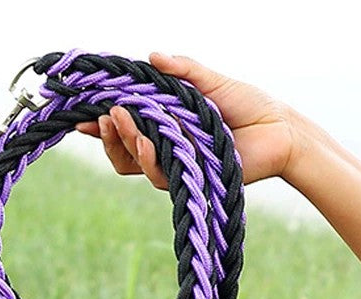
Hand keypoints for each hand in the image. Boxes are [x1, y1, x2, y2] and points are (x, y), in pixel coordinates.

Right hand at [76, 53, 296, 186]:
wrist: (278, 130)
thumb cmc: (248, 105)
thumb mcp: (210, 82)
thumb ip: (181, 71)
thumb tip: (152, 55)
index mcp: (165, 126)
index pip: (125, 129)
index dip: (101, 127)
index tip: (82, 117)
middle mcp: (165, 148)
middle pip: (122, 151)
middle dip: (108, 134)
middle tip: (104, 114)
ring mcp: (173, 166)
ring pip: (134, 162)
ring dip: (124, 141)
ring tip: (120, 118)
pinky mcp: (186, 180)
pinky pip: (157, 173)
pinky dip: (148, 156)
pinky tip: (147, 141)